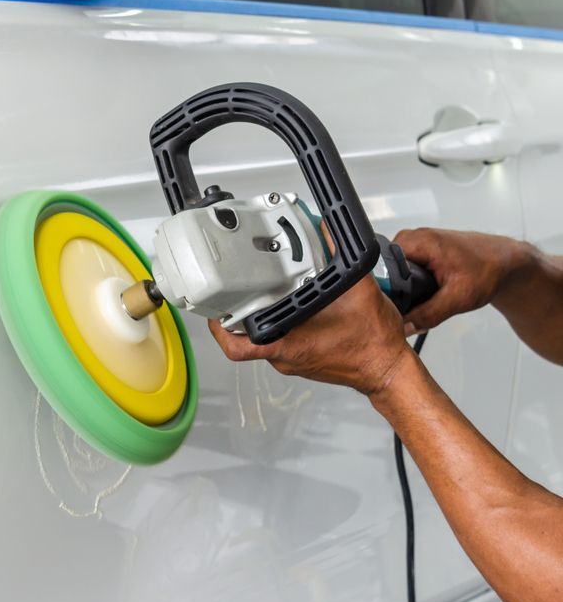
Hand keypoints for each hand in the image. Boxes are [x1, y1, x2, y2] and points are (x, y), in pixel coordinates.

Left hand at [208, 273, 414, 396]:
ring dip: (262, 320)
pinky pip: (283, 343)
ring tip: (264, 296)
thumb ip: (341, 256)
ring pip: (265, 340)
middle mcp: (286, 357)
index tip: (214, 312)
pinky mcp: (304, 360)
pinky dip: (282, 325)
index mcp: (288, 345)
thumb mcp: (358, 290)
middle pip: (246, 339)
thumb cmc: (373, 344)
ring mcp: (294, 361)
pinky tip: (291, 309)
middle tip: (236, 294)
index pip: (237, 345)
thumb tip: (329, 232)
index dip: (219, 330)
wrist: (388, 369)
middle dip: (239, 316)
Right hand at [394, 229, 532, 333]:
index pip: (381, 266)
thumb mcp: (458, 298)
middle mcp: (414, 237)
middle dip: (394, 291)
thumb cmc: (489, 270)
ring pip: (392, 269)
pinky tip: (425, 289)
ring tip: (424, 295)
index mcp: (419, 241)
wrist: (505, 263)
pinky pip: (403, 265)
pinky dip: (410, 281)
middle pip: (383, 269)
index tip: (393, 305)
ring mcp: (417, 242)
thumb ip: (428, 315)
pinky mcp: (421, 249)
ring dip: (403, 287)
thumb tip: (404, 326)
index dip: (383, 290)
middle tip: (414, 303)